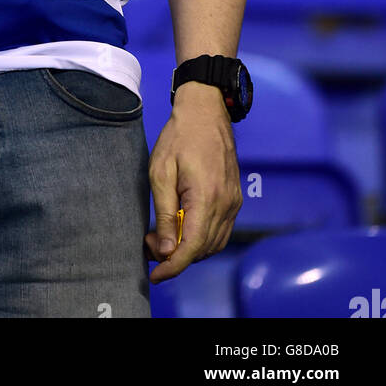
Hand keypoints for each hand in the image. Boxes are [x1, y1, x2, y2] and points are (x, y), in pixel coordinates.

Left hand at [144, 82, 242, 282]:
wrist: (205, 110)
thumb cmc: (179, 136)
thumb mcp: (161, 172)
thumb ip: (166, 213)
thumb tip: (166, 250)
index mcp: (207, 198)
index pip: (192, 248)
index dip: (172, 267)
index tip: (154, 275)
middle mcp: (226, 204)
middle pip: (203, 249)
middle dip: (176, 256)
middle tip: (150, 244)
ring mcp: (234, 202)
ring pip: (214, 243)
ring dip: (189, 248)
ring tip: (162, 235)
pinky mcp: (234, 198)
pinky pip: (221, 230)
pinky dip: (202, 237)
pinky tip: (182, 226)